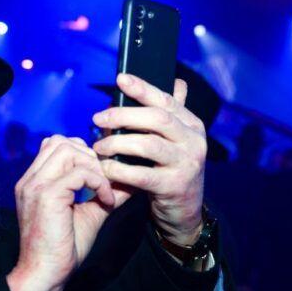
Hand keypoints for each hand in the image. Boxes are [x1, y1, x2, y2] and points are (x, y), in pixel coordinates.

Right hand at [7, 136, 130, 290]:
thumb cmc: (62, 249)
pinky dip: (98, 183)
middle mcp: (30, 180)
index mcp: (34, 182)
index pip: (55, 145)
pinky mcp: (46, 196)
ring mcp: (35, 186)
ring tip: (105, 190)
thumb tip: (130, 181)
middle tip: (105, 181)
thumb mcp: (89, 214)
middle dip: (90, 156)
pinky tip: (106, 200)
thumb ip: (104, 194)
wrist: (45, 274)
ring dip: (93, 167)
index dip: (82, 152)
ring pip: (68, 150)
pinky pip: (79, 173)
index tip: (101, 174)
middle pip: (61, 141)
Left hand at [92, 73, 206, 245]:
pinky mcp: (174, 186)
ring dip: (118, 143)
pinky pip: (141, 175)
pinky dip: (119, 170)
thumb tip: (173, 79)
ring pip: (148, 145)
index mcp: (191, 125)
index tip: (120, 78)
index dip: (143, 88)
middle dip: (124, 115)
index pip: (166, 100)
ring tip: (98, 147)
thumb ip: (170, 114)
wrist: (184, 212)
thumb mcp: (174, 141)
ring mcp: (186, 164)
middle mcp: (193, 141)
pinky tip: (105, 168)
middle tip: (98, 118)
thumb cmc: (170, 170)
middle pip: (157, 119)